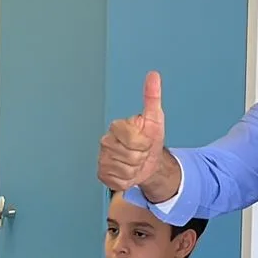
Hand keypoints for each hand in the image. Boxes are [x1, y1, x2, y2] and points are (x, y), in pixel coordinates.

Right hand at [98, 72, 166, 190]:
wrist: (148, 162)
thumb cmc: (150, 139)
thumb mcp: (155, 119)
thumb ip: (152, 97)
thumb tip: (153, 75)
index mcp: (117, 127)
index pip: (133, 139)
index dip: (145, 143)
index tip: (146, 140)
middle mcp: (106, 141)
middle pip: (130, 156)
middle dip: (141, 157)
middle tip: (142, 152)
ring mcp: (102, 158)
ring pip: (125, 170)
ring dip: (136, 169)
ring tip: (136, 162)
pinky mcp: (102, 174)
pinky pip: (119, 182)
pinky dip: (128, 180)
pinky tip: (129, 172)